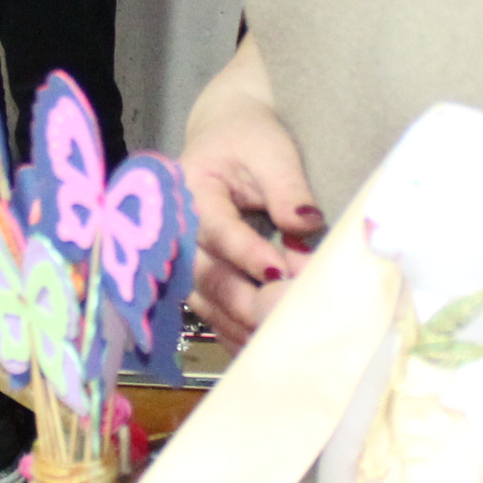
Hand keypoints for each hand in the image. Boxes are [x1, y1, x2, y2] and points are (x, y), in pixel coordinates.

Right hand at [181, 75, 323, 348]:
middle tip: (287, 316)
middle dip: (246, 301)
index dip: (247, 252)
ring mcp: (182, 259)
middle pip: (205, 275)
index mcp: (189, 189)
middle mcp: (176, 229)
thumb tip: (307, 224)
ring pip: (205, 301)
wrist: (228, 135)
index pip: (217, 229)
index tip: (281, 271)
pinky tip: (263, 348)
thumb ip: (287, 188)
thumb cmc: (250, 138)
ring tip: (281, 340)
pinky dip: (236, 332)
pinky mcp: (195, 278)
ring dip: (241, 324)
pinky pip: (211, 312)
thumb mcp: (272, 150)